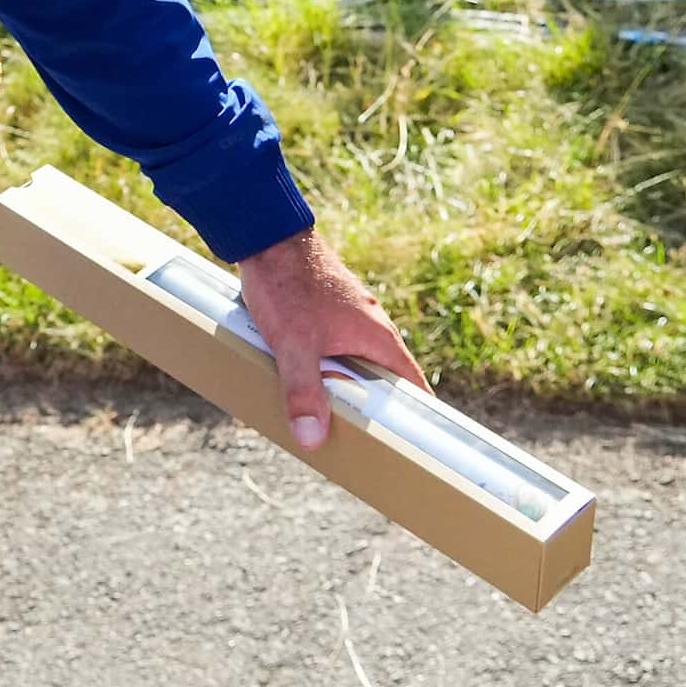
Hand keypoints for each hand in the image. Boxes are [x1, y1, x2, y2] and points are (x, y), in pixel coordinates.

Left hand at [236, 227, 429, 450]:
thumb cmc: (288, 285)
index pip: (415, 390)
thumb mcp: (294, 345)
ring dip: (346, 386)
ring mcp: (354, 317)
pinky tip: (304, 377)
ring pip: (358, 362)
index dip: (417, 421)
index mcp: (381, 339)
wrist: (268, 236)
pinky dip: (329, 366)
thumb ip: (304, 392)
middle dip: (374, 410)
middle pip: (385, 380)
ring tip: (329, 417)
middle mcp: (375, 328)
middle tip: (362, 444)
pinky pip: (339, 347)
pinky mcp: (331, 310)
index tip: (414, 449)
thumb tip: (312, 438)